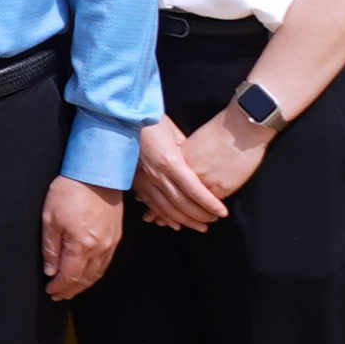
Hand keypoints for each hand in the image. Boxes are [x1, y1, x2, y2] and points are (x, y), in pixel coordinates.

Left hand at [38, 176, 120, 301]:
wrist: (97, 172)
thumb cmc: (71, 191)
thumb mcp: (50, 218)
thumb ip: (50, 248)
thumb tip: (51, 270)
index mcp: (82, 245)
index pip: (70, 275)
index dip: (59, 286)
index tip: (51, 291)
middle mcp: (100, 248)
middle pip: (85, 278)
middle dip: (71, 289)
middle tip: (59, 295)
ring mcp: (111, 242)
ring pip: (97, 272)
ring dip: (83, 284)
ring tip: (71, 289)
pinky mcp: (116, 235)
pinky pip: (106, 262)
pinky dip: (95, 272)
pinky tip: (88, 273)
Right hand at [127, 118, 227, 233]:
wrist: (122, 117)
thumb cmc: (152, 120)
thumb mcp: (175, 134)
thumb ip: (186, 153)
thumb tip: (197, 168)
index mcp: (170, 162)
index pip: (194, 190)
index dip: (209, 204)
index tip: (222, 212)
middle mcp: (157, 175)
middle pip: (182, 204)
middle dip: (200, 215)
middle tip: (214, 219)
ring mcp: (144, 181)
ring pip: (167, 209)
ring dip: (185, 221)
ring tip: (200, 226)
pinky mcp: (136, 183)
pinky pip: (152, 205)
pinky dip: (165, 217)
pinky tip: (175, 224)